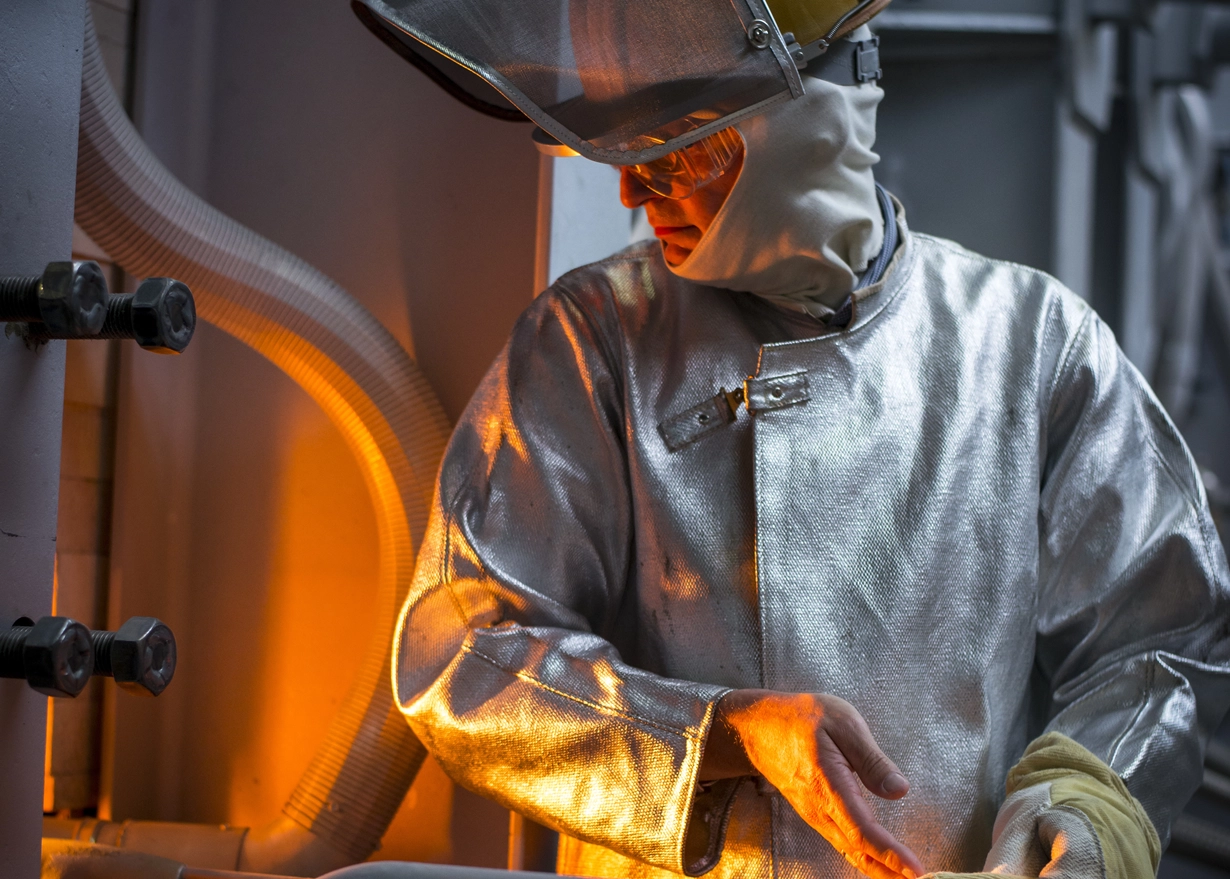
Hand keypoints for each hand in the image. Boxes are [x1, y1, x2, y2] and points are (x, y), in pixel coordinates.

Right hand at [702, 689, 923, 878]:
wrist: (758, 729)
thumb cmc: (801, 719)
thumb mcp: (841, 723)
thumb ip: (870, 758)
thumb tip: (899, 789)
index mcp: (829, 785)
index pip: (862, 829)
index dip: (890, 853)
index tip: (916, 870)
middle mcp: (820, 809)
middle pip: (858, 852)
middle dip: (890, 872)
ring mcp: (815, 816)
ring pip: (850, 852)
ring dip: (879, 869)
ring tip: (908, 878)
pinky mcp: (815, 816)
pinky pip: (843, 845)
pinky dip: (865, 858)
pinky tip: (881, 863)